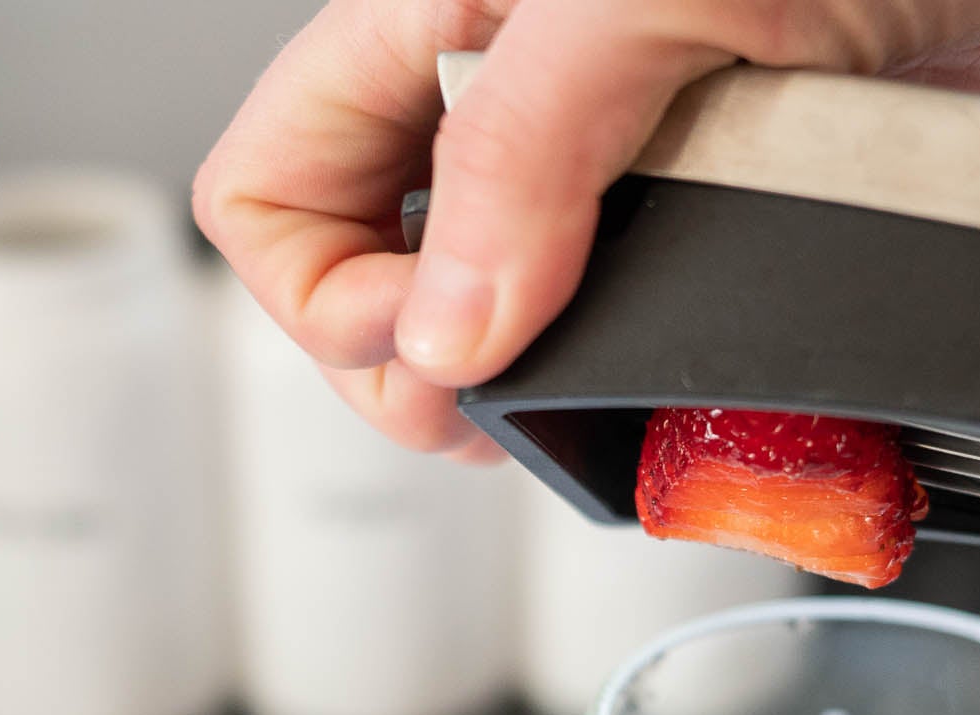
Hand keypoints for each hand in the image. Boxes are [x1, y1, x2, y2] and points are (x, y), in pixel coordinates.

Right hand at [195, 0, 979, 456]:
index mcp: (441, 23)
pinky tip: (668, 392)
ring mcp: (606, 174)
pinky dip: (628, 385)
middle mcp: (510, 106)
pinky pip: (618, 334)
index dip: (331, 297)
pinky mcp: (703, 224)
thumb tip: (450, 332)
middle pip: (374, 280)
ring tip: (592, 411)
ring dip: (526, 392)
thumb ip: (527, 149)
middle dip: (422, 372)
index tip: (447, 342)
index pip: (276, 187)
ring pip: (495, 324)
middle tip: (512, 412)